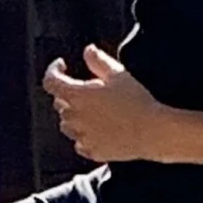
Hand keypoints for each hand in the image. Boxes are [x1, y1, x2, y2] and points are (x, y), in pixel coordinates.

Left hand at [42, 44, 163, 163]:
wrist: (151, 131)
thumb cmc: (135, 100)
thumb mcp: (117, 74)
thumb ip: (98, 60)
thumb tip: (88, 51)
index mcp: (77, 96)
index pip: (50, 82)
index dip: (53, 71)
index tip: (63, 66)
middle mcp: (74, 118)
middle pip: (59, 104)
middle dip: (68, 94)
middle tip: (88, 90)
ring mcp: (81, 137)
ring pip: (66, 125)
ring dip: (74, 116)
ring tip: (93, 112)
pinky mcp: (92, 151)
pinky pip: (80, 143)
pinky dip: (84, 135)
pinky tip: (100, 130)